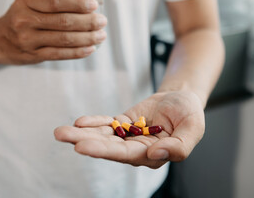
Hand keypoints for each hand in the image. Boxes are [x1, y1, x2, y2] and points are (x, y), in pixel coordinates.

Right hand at [0, 0, 106, 63]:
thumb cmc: (23, 16)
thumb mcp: (34, 1)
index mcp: (26, 1)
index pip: (55, 1)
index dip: (77, 3)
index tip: (94, 5)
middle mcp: (25, 20)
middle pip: (63, 21)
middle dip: (88, 22)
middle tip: (103, 21)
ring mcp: (28, 40)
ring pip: (64, 39)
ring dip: (87, 38)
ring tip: (101, 35)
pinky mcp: (33, 56)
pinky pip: (60, 54)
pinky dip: (78, 52)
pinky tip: (91, 48)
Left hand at [54, 91, 204, 168]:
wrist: (181, 98)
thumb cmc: (189, 113)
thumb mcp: (193, 128)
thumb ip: (179, 146)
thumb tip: (154, 153)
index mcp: (154, 155)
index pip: (127, 155)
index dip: (106, 151)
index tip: (84, 147)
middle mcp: (137, 149)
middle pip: (108, 148)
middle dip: (85, 143)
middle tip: (62, 137)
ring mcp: (128, 136)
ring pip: (103, 137)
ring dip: (82, 134)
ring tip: (60, 132)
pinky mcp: (123, 123)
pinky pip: (107, 124)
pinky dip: (93, 122)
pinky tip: (79, 122)